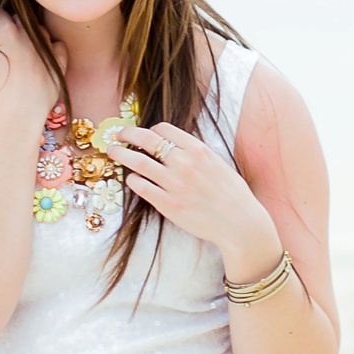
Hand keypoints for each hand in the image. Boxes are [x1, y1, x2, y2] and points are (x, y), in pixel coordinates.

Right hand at [0, 9, 64, 123]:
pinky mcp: (59, 62)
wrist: (19, 112)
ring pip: (40, 30)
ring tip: (23, 54)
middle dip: (12, 26)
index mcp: (7, 30)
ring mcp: (46, 47)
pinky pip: (58, 46)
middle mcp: (29, 34)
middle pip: (19, 19)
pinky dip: (52, 48)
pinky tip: (42, 58)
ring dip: (32, 37)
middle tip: (5, 44)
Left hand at [116, 122, 282, 280]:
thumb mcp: (218, 164)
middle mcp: (185, 164)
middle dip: (128, 134)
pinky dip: (133, 180)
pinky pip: (142, 187)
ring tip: (113, 152)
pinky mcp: (168, 205)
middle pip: (147, 140)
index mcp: (199, 150)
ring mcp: (175, 185)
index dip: (150, 130)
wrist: (240, 224)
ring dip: (122, 154)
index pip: (164, 130)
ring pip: (138, 162)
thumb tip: (176, 145)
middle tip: (118, 135)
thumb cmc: (232, 195)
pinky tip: (132, 179)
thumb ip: (196, 153)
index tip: (143, 134)